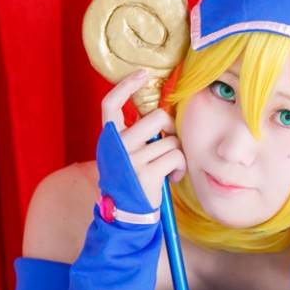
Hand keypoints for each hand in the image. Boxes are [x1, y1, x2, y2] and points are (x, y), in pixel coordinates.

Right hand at [101, 69, 186, 210]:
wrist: (125, 215)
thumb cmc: (130, 180)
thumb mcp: (123, 155)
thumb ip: (133, 134)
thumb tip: (160, 113)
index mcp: (109, 138)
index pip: (110, 104)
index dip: (125, 86)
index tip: (143, 74)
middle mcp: (117, 146)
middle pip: (155, 117)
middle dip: (170, 127)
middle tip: (169, 141)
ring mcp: (131, 160)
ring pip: (171, 140)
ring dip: (177, 153)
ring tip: (169, 167)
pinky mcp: (147, 174)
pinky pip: (176, 157)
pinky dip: (180, 168)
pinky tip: (172, 178)